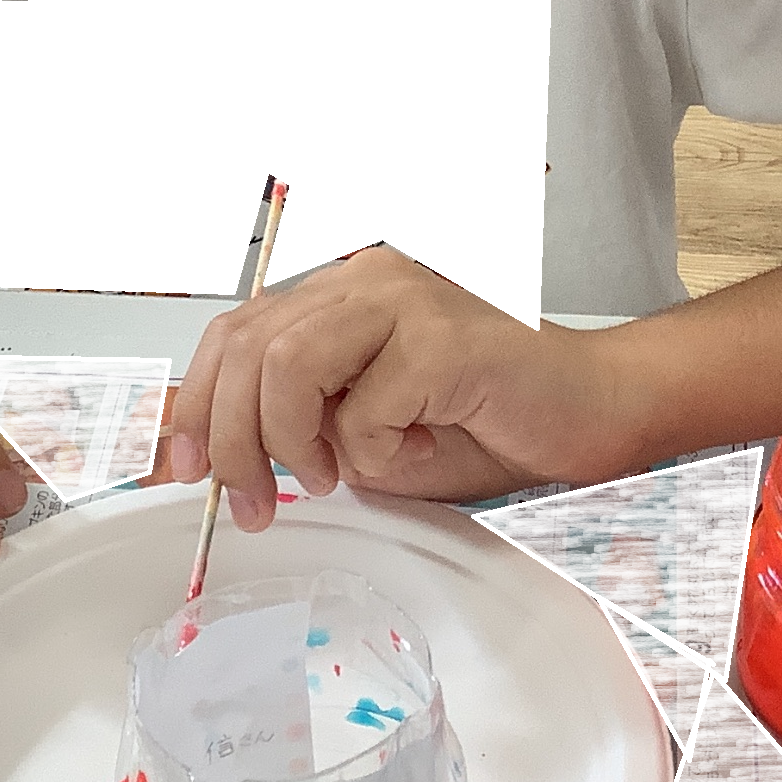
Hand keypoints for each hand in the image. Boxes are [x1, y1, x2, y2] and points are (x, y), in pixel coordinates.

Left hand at [170, 245, 638, 529]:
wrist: (595, 413)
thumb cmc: (488, 423)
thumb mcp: (363, 431)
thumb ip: (293, 424)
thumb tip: (201, 450)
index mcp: (345, 289)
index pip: (237, 329)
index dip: (198, 401)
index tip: (185, 466)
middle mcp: (369, 277)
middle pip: (249, 346)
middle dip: (233, 440)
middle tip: (253, 504)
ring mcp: (409, 297)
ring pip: (288, 363)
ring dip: (292, 442)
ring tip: (332, 477)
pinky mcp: (446, 337)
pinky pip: (365, 408)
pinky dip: (374, 454)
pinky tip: (412, 453)